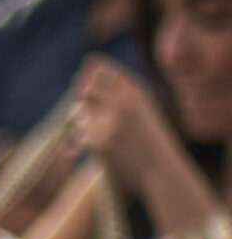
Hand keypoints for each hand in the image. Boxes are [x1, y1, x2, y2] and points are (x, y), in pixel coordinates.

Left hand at [72, 56, 192, 206]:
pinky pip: (78, 137)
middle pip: (85, 89)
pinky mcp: (99, 142)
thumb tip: (87, 69)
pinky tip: (100, 150)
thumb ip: (120, 92)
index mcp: (135, 91)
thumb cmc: (149, 140)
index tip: (85, 81)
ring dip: (81, 123)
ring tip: (101, 135)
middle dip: (79, 97)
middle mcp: (122, 102)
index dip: (88, 75)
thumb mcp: (141, 108)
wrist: (161, 169)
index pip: (100, 71)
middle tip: (87, 112)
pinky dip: (82, 144)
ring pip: (77, 114)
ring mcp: (110, 121)